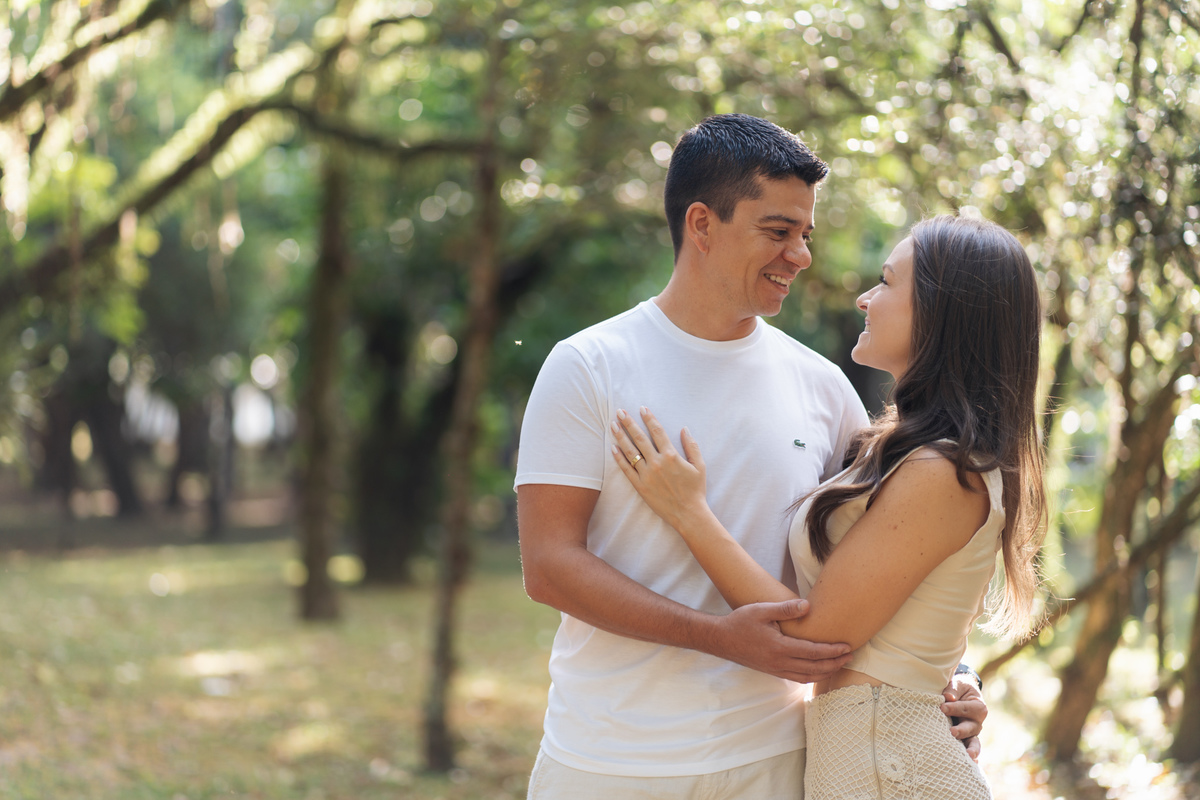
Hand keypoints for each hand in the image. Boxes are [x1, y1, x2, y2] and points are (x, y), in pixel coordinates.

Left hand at [611, 406, 707, 530]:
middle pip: (639, 438)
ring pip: (630, 451)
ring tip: (613, 425)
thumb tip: (684, 429)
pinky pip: (626, 470)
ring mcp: (647, 474)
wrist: (688, 513)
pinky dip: (619, 458)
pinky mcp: (640, 486)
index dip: (649, 418)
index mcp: (671, 455)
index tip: (642, 408)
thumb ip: (692, 446)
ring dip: (620, 436)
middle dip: (629, 423)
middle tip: (620, 412)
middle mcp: (657, 462)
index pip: (657, 431)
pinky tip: (613, 448)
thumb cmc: (695, 490)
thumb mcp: (699, 466)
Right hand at [708, 599, 852, 682]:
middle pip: (815, 668)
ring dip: (826, 672)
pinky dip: (811, 676)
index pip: (813, 652)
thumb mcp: (761, 610)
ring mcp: (775, 670)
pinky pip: (797, 678)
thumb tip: (808, 606)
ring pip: (807, 676)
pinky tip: (817, 670)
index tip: (847, 647)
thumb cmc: (740, 622)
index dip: (832, 651)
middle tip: (850, 656)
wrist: (721, 639)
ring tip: (839, 664)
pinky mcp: (772, 672)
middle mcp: (779, 663)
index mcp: (779, 648)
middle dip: (835, 663)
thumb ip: (785, 609)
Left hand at [941, 675, 986, 760]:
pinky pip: (970, 749)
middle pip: (972, 727)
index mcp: (978, 706)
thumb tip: (948, 697)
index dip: (955, 708)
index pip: (967, 708)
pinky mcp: (966, 740)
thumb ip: (953, 689)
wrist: (962, 694)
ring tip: (968, 755)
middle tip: (952, 732)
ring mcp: (973, 733)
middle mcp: (977, 721)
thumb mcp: (958, 684)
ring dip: (971, 749)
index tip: (942, 707)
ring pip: (974, 742)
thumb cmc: (958, 689)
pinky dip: (972, 757)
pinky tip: (971, 764)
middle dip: (962, 730)